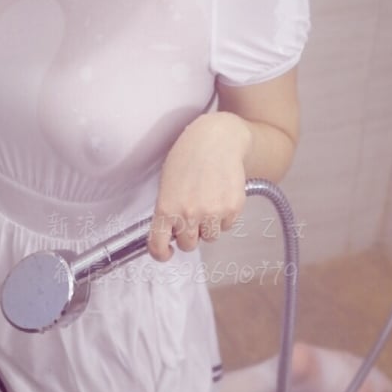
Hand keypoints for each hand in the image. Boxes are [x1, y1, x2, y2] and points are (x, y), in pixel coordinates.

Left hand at [148, 113, 251, 261]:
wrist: (218, 138)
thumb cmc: (189, 155)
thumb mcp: (167, 182)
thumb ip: (167, 209)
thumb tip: (170, 232)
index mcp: (167, 207)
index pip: (159, 245)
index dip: (161, 253)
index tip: (166, 252)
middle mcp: (189, 214)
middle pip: (189, 245)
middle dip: (189, 234)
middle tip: (192, 216)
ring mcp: (213, 212)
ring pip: (210, 237)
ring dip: (208, 226)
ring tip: (208, 201)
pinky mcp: (233, 208)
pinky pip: (227, 225)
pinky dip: (224, 216)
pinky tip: (221, 195)